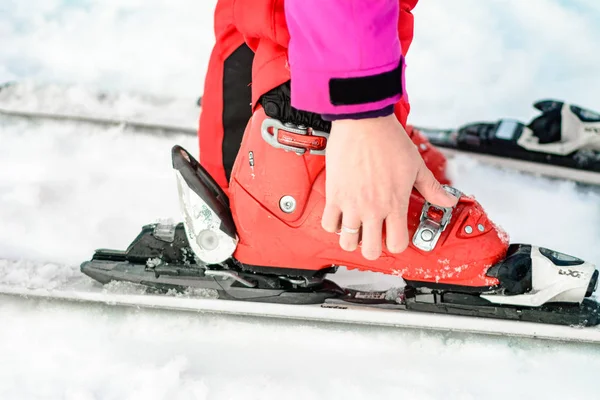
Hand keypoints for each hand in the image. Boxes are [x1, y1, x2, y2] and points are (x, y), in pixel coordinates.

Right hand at [321, 114, 457, 259]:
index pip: (396, 244)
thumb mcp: (416, 165)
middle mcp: (372, 208)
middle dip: (373, 247)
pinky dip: (334, 225)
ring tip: (356, 227)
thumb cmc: (388, 139)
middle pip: (370, 251)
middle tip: (373, 235)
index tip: (394, 235)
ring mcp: (351, 204)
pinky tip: (341, 215)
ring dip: (352, 239)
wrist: (363, 122)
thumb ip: (432, 188)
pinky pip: (328, 224)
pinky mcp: (334, 195)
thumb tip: (448, 200)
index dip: (396, 244)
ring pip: (347, 243)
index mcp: (395, 203)